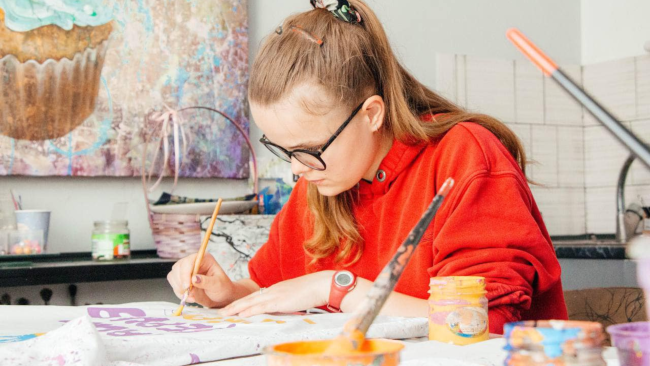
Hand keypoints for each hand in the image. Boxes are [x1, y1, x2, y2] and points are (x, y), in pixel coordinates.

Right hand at [167, 253, 233, 307]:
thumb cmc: (223, 287)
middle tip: (190, 293)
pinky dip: (179, 293)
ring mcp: (186, 272)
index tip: (187, 286)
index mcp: (203, 259)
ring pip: (173, 276)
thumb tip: (194, 278)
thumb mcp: (218, 284)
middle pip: (177, 267)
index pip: (189, 261)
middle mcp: (193, 263)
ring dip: (179, 289)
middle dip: (181, 282)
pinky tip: (190, 297)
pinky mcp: (182, 281)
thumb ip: (206, 281)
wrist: (222, 297)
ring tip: (192, 296)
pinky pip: (174, 285)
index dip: (185, 273)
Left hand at [219, 271, 333, 316]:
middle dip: (233, 305)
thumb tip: (282, 307)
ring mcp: (275, 295)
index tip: (233, 307)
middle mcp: (272, 290)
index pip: (255, 296)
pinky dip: (250, 311)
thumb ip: (286, 301)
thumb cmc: (313, 290)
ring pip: (250, 302)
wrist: (321, 284)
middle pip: (248, 298)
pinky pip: (261, 307)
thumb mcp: (295, 296)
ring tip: (224, 313)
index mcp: (276, 289)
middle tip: (220, 311)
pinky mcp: (280, 301)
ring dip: (236, 308)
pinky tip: (241, 315)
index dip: (242, 302)